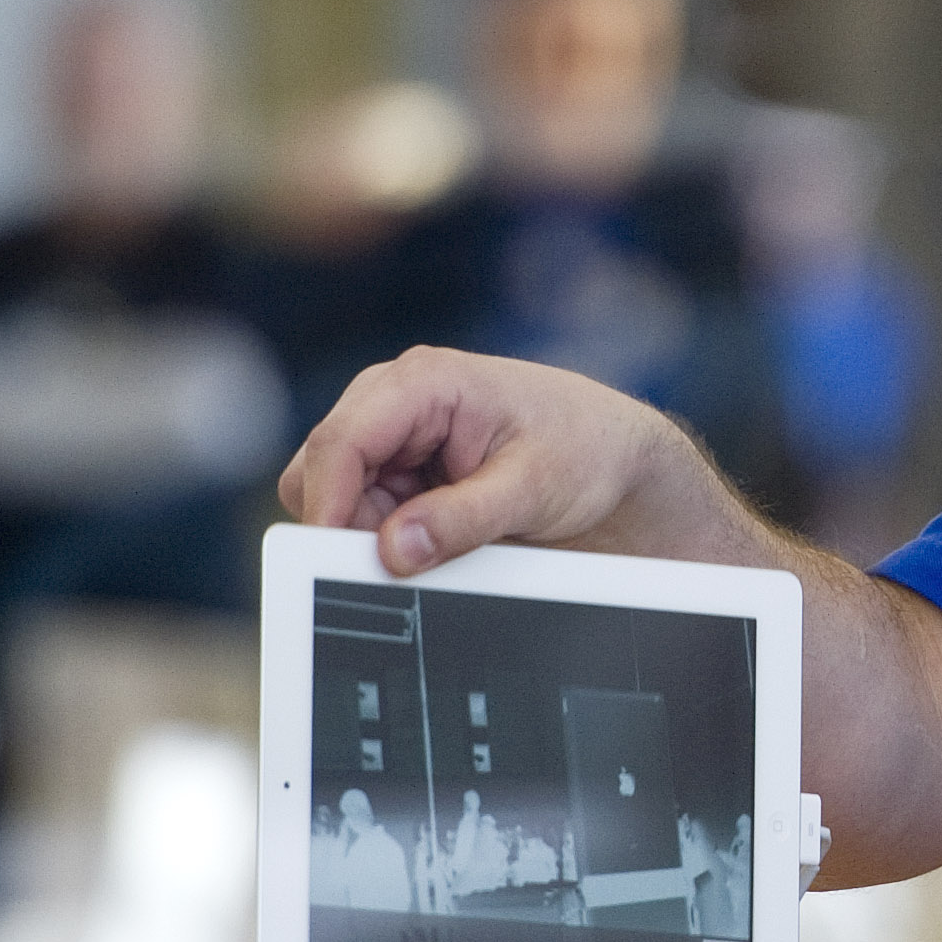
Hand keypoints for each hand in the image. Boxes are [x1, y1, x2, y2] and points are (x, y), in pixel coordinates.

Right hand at [278, 346, 725, 573]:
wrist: (617, 458)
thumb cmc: (586, 450)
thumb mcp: (532, 490)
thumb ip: (462, 521)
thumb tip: (395, 551)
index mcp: (424, 381)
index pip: (341, 440)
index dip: (328, 502)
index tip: (337, 558)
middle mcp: (396, 400)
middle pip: (323, 470)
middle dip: (351, 523)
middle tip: (409, 560)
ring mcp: (395, 436)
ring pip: (337, 496)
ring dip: (371, 533)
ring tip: (448, 544)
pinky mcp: (401, 470)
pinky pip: (363, 512)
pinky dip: (389, 537)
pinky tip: (441, 543)